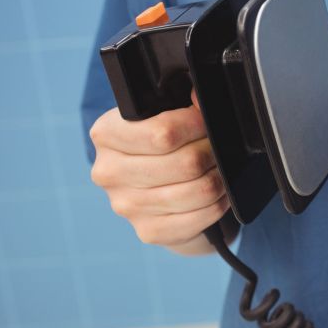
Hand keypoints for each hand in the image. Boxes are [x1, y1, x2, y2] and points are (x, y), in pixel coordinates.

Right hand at [89, 91, 230, 253]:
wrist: (155, 191)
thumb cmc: (162, 146)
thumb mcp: (165, 114)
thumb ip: (182, 101)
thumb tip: (200, 95)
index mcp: (107, 134)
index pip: (163, 132)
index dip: (196, 125)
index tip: (207, 122)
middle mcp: (109, 172)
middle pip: (187, 163)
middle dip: (212, 153)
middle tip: (217, 148)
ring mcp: (126, 206)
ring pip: (200, 190)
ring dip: (220, 179)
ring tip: (220, 169)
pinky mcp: (148, 231)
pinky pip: (202, 215)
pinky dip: (219, 203)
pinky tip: (217, 194)